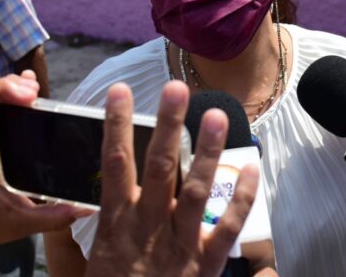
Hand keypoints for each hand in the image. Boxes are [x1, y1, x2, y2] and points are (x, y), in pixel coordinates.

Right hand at [85, 81, 261, 276]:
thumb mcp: (94, 262)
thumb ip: (96, 228)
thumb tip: (94, 199)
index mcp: (116, 225)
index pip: (114, 164)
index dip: (117, 125)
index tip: (120, 91)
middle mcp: (147, 228)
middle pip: (158, 167)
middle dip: (167, 125)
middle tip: (176, 88)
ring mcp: (179, 245)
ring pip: (193, 190)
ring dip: (206, 151)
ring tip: (215, 114)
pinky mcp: (205, 265)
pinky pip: (226, 228)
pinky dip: (240, 198)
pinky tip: (251, 168)